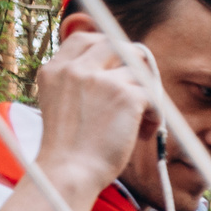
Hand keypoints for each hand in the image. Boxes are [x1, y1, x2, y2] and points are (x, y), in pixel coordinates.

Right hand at [30, 30, 151, 201]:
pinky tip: (145, 134)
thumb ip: (78, 84)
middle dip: (136, 66)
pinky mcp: (125, 95)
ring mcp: (100, 80)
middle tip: (142, 91)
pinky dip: (156, 115)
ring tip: (142, 123)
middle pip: (117, 46)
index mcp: (54, 69)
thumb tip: (118, 72)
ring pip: (139, 74)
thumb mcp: (60, 105)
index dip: (108, 49)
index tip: (120, 69)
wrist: (69, 171)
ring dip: (147, 97)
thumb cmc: (69, 149)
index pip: (85, 38)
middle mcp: (75, 69)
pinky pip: (153, 96)